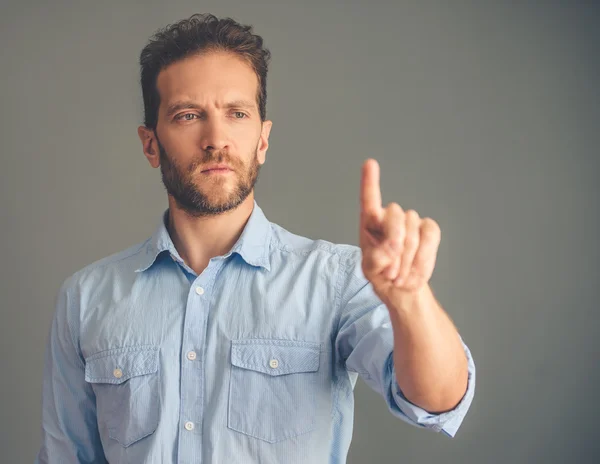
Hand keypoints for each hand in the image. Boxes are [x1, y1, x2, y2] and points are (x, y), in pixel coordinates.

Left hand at [359, 159, 440, 299]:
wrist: (403, 288)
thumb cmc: (381, 274)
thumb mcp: (370, 269)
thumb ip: (376, 257)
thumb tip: (393, 246)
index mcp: (370, 223)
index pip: (369, 199)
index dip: (370, 182)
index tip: (370, 163)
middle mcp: (390, 217)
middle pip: (395, 215)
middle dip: (395, 244)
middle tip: (390, 272)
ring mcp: (411, 221)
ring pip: (413, 229)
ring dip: (407, 259)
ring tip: (399, 276)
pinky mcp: (429, 230)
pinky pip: (430, 236)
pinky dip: (423, 258)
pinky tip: (414, 272)